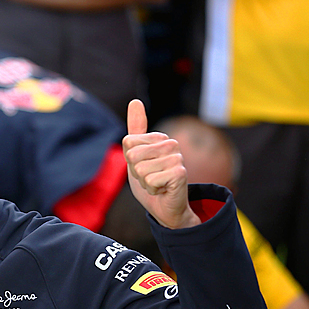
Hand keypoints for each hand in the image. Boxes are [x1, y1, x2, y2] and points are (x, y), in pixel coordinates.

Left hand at [123, 99, 200, 228]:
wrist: (164, 207)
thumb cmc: (150, 181)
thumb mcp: (136, 155)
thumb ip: (135, 130)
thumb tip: (135, 101)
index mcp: (159, 137)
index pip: (128, 143)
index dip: (130, 161)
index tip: (143, 167)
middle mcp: (171, 143)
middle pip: (132, 155)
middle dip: (136, 172)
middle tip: (150, 177)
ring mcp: (177, 157)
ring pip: (140, 169)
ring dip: (145, 182)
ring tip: (157, 183)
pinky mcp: (180, 173)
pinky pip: (150, 180)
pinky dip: (153, 189)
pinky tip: (163, 189)